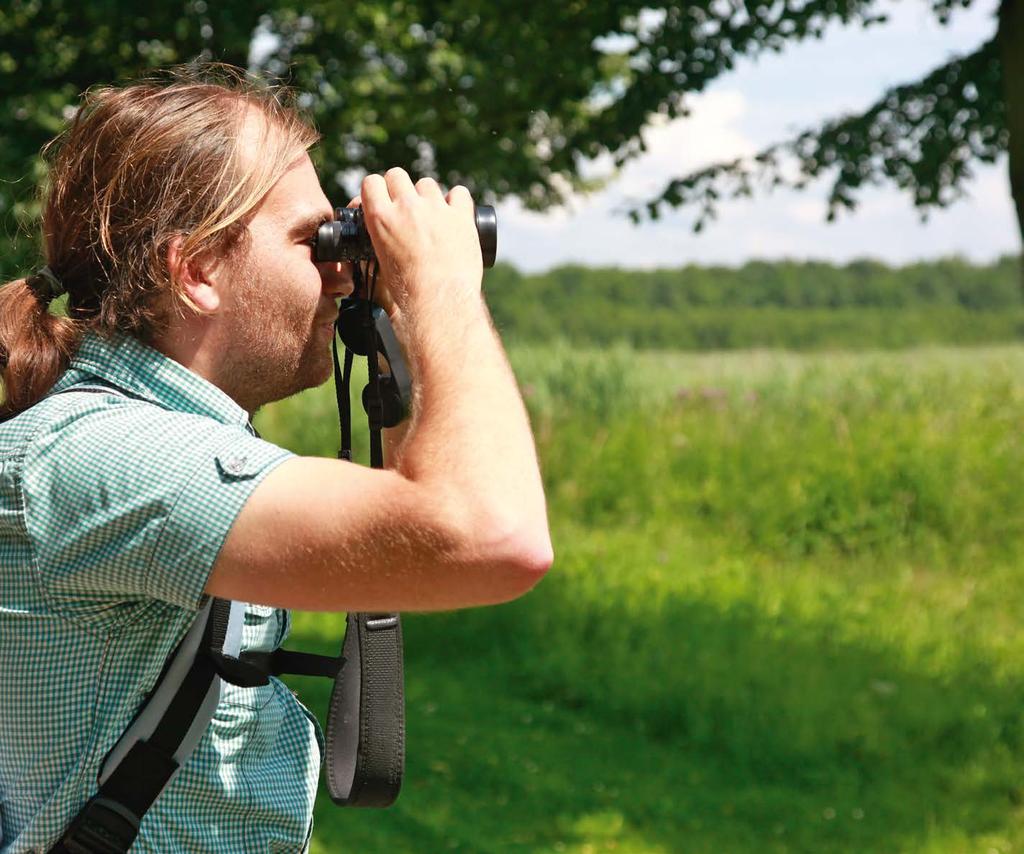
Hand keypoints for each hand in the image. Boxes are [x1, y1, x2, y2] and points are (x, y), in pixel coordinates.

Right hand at [359, 169, 483, 318]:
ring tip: (433, 217)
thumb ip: (380, 240)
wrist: (440, 301)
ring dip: (427, 196)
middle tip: (406, 208)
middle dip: (400, 188)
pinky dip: (457, 201)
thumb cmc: (409, 291)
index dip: (377, 190)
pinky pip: (459, 192)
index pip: (371, 182)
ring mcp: (435, 209)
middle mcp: (407, 207)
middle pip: (397, 175)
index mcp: (381, 219)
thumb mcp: (382, 263)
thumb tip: (382, 234)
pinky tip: (456, 215)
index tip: (382, 199)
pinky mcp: (461, 216)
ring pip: (427, 183)